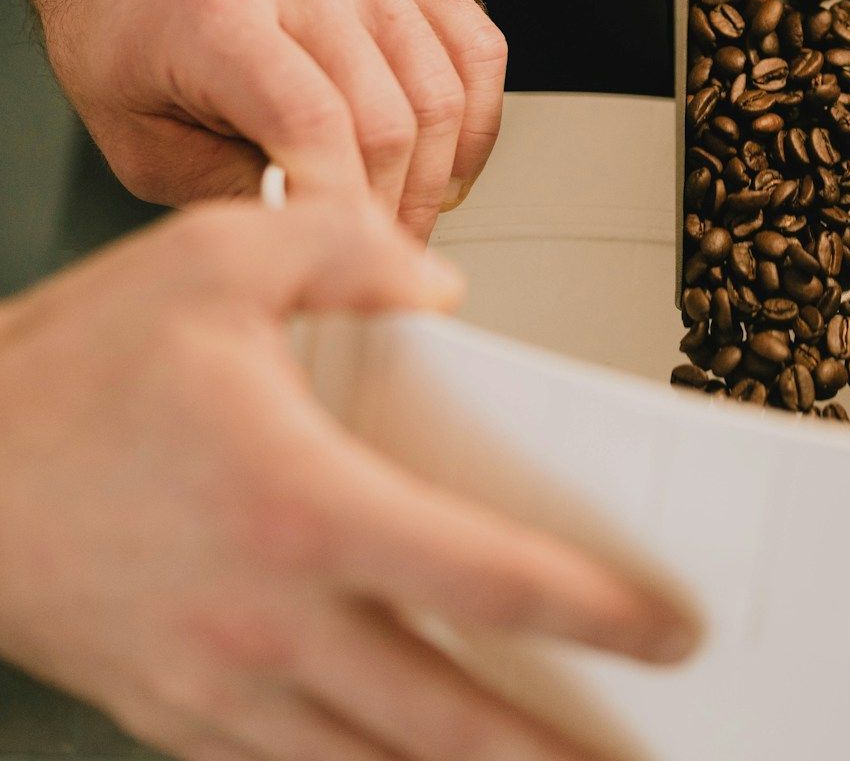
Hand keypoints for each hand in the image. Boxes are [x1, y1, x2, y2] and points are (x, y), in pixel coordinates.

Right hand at [0, 201, 701, 760]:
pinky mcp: (176, 711)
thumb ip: (352, 256)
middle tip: (637, 758)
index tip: (665, 632)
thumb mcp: (217, 259)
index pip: (489, 580)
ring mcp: (219, 682)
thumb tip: (443, 291)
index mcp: (304, 508)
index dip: (595, 614)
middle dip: (556, 750)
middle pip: (449, 718)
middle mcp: (270, 618)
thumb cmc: (66, 373)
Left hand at [26, 0, 505, 236]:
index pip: (313, 124)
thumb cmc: (125, 18)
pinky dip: (475, 119)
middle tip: (371, 249)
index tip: (338, 250)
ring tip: (406, 212)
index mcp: (216, 9)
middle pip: (389, 119)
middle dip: (390, 207)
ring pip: (444, 92)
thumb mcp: (133, 134)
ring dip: (436, 175)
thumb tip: (311, 230)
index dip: (340, 204)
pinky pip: (477, 47)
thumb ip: (224, 188)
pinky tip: (446, 157)